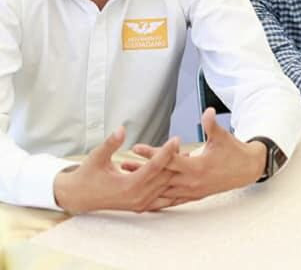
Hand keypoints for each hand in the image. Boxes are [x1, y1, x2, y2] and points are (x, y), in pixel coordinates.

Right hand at [53, 127, 179, 213]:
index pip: (154, 167)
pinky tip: (181, 180)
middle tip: (186, 145)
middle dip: (176, 161)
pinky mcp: (141, 206)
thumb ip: (111, 143)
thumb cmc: (87, 175)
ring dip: (175, 174)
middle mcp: (137, 197)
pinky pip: (162, 198)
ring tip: (186, 158)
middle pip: (164, 177)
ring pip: (165, 187)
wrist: (78, 197)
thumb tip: (121, 129)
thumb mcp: (96, 157)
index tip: (177, 139)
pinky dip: (172, 189)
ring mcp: (140, 204)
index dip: (166, 152)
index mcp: (128, 186)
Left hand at [126, 109, 266, 203]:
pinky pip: (172, 200)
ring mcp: (192, 191)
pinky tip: (146, 200)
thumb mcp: (223, 137)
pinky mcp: (195, 196)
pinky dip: (158, 200)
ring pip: (163, 190)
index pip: (169, 160)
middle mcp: (192, 182)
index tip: (136, 148)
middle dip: (141, 171)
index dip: (152, 153)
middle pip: (160, 177)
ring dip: (145, 185)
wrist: (247, 170)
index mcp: (197, 167)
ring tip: (128, 180)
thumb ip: (212, 125)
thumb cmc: (234, 152)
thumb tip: (207, 111)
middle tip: (122, 165)